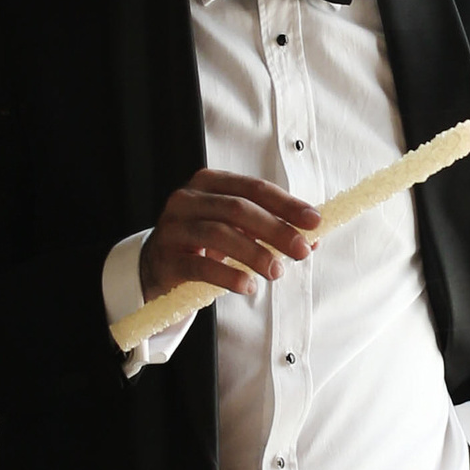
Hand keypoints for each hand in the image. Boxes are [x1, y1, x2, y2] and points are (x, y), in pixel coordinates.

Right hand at [144, 169, 320, 304]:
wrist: (156, 265)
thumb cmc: (202, 242)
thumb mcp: (235, 228)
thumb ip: (270, 229)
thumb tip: (312, 239)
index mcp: (209, 183)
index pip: (254, 188)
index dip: (286, 204)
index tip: (314, 221)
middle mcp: (188, 199)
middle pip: (238, 209)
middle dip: (275, 230)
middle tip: (301, 251)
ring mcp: (174, 227)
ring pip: (219, 234)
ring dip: (254, 254)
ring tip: (276, 271)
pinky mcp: (166, 258)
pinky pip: (200, 266)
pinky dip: (228, 276)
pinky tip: (248, 286)